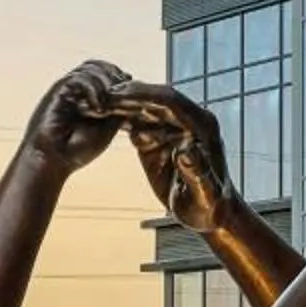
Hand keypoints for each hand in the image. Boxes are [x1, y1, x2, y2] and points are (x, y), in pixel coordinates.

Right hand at [26, 61, 130, 173]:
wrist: (52, 161)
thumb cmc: (76, 150)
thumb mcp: (107, 129)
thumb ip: (118, 112)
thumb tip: (133, 98)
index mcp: (85, 96)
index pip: (103, 72)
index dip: (119, 77)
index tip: (131, 90)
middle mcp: (74, 89)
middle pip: (95, 65)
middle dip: (113, 75)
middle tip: (122, 93)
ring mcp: (65, 89)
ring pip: (89, 69)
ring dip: (105, 84)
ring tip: (108, 107)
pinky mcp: (57, 92)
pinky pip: (78, 79)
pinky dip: (93, 90)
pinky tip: (98, 109)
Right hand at [109, 82, 230, 230]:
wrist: (209, 213)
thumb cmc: (210, 206)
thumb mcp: (204, 194)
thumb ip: (197, 172)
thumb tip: (187, 151)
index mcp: (202, 126)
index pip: (171, 101)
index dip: (144, 95)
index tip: (119, 94)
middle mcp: (189, 121)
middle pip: (156, 98)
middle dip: (129, 95)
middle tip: (101, 95)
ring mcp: (173, 128)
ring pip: (144, 108)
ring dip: (121, 105)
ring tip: (96, 105)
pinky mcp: (159, 138)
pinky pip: (138, 122)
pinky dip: (121, 119)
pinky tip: (101, 118)